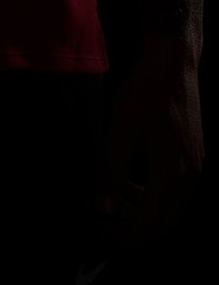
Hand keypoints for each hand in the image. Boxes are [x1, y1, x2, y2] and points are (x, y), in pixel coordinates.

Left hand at [94, 46, 204, 254]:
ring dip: (146, 211)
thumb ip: (112, 172)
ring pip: (172, 208)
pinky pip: (177, 191)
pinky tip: (135, 181)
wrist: (173, 65)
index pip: (150, 225)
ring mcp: (196, 167)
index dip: (127, 236)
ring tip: (118, 197)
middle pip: (165, 223)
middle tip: (110, 220)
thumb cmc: (145, 93)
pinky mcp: (196, 157)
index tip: (106, 232)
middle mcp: (189, 177)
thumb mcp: (120, 129)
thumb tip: (104, 208)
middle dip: (137, 228)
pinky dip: (156, 195)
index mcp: (170, 175)